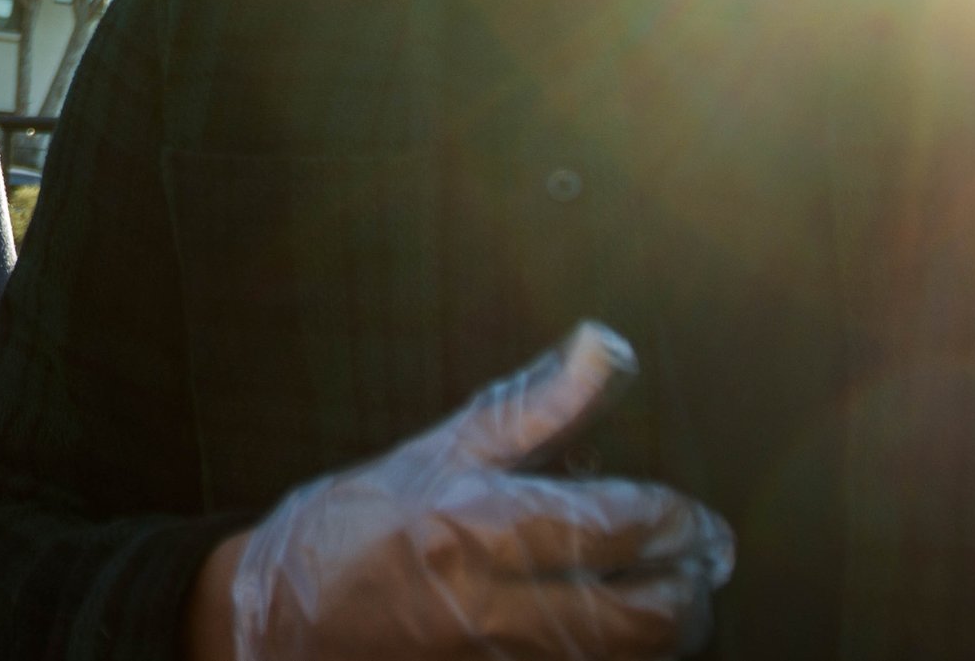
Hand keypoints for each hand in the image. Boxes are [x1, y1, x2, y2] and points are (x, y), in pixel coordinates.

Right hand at [224, 322, 733, 660]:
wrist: (274, 621)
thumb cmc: (352, 525)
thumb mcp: (436, 454)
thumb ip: (535, 410)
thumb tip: (605, 345)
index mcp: (477, 524)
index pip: (619, 526)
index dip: (677, 520)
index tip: (690, 515)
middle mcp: (494, 602)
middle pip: (646, 614)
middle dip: (691, 587)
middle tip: (700, 560)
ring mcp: (498, 659)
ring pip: (630, 657)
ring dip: (670, 629)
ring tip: (670, 595)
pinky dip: (622, 657)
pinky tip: (619, 632)